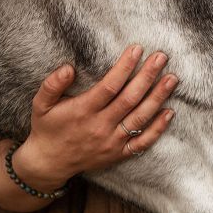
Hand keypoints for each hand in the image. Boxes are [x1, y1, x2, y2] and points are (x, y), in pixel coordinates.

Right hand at [19, 45, 177, 183]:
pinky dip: (158, 128)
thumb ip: (52, 84)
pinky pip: (142, 143)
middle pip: (130, 99)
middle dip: (147, 76)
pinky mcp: (118, 154)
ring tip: (171, 78)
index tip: (137, 49)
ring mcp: (111, 142)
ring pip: (140, 118)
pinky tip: (169, 112)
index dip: (125, 67)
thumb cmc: (47, 127)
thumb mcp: (41, 104)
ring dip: (158, 98)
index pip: (110, 86)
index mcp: (83, 111)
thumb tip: (68, 68)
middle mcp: (100, 126)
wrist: (49, 163)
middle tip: (162, 57)